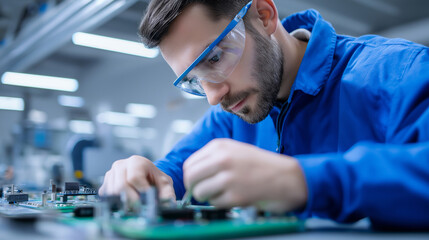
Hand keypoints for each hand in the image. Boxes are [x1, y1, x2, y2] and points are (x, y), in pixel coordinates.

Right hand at [99, 155, 174, 201]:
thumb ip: (167, 193)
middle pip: (121, 185)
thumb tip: (167, 205)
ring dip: (122, 203)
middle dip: (131, 200)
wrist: (146, 176)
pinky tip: (125, 203)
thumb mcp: (164, 183)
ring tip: (134, 208)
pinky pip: (106, 196)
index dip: (140, 191)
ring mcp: (111, 174)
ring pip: (112, 192)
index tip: (147, 202)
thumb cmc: (154, 179)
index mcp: (136, 161)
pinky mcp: (106, 183)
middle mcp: (121, 165)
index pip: (134, 177)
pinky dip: (115, 202)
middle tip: (139, 210)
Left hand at [183, 139, 306, 211]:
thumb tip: (191, 173)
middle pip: (190, 178)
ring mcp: (228, 178)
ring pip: (200, 192)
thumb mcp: (234, 150)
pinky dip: (221, 203)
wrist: (286, 177)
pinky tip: (233, 197)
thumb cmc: (260, 165)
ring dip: (208, 196)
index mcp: (220, 146)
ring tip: (221, 193)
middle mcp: (222, 159)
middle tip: (203, 191)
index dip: (191, 176)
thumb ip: (212, 158)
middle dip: (194, 188)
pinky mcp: (235, 196)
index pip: (189, 164)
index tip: (196, 182)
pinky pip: (215, 203)